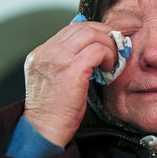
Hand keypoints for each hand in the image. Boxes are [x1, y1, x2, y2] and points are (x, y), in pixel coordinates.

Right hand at [22, 22, 116, 146]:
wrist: (43, 130)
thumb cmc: (54, 110)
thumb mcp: (56, 80)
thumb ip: (68, 61)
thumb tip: (93, 49)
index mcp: (40, 54)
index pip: (72, 29)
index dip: (94, 32)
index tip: (107, 41)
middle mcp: (46, 52)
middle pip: (83, 27)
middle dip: (104, 34)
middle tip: (116, 46)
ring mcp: (57, 58)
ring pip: (92, 33)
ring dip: (108, 44)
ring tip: (112, 59)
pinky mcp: (71, 68)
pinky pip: (98, 50)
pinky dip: (108, 55)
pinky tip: (108, 68)